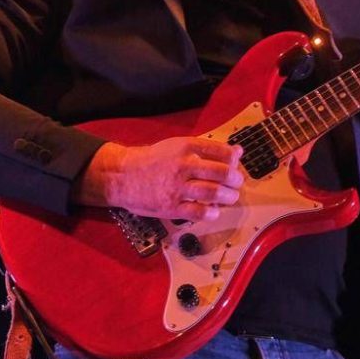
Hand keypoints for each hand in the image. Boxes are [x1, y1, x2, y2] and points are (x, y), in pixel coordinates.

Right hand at [74, 137, 243, 220]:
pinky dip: (212, 212)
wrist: (123, 176)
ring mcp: (177, 187)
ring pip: (213, 193)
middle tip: (237, 182)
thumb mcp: (177, 146)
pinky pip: (199, 212)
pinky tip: (214, 210)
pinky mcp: (171, 206)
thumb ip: (205, 149)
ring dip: (228, 196)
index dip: (233, 159)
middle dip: (235, 179)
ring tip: (230, 197)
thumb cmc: (152, 160)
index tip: (235, 164)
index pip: (220, 151)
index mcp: (185, 147)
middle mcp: (183, 165)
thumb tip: (237, 152)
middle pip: (221, 173)